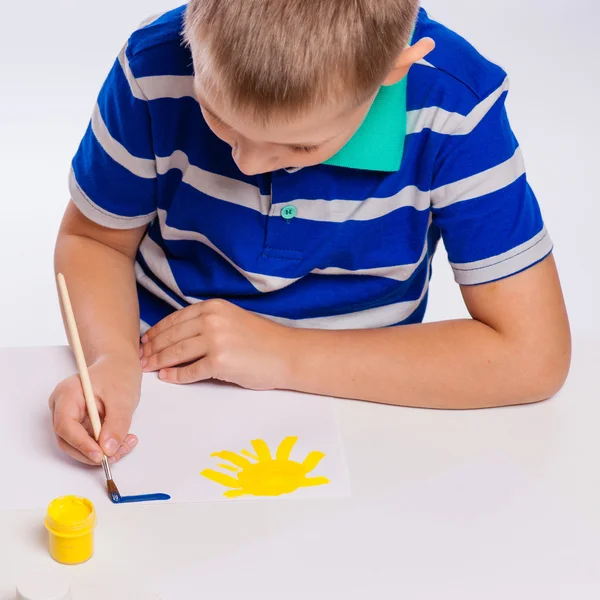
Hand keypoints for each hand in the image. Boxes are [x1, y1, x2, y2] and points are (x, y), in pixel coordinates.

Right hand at [49, 354, 141, 464]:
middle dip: (93, 452)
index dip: (81, 444)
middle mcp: (62, 407)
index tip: (100, 455)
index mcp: (67, 394)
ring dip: (102, 451)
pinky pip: (89, 441)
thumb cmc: (118, 374)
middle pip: (68, 439)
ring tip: (127, 444)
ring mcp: (71, 416)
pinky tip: (124, 441)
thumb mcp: (122, 397)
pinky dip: (106, 445)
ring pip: (79, 444)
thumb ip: (116, 423)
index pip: (65, 425)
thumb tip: (108, 448)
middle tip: (116, 454)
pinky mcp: (81, 424)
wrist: (119, 366)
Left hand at [141, 299, 293, 388]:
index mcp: (214, 307)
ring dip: (158, 362)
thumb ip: (207, 322)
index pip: (175, 319)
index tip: (145, 340)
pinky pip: (190, 371)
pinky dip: (175, 376)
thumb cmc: (264, 339)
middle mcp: (212, 320)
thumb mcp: (233, 319)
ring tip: (148, 368)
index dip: (156, 331)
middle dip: (152, 348)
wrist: (288, 354)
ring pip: (176, 353)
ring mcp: (215, 341)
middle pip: (171, 336)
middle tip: (140, 358)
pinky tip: (167, 377)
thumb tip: (178, 337)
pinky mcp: (220, 362)